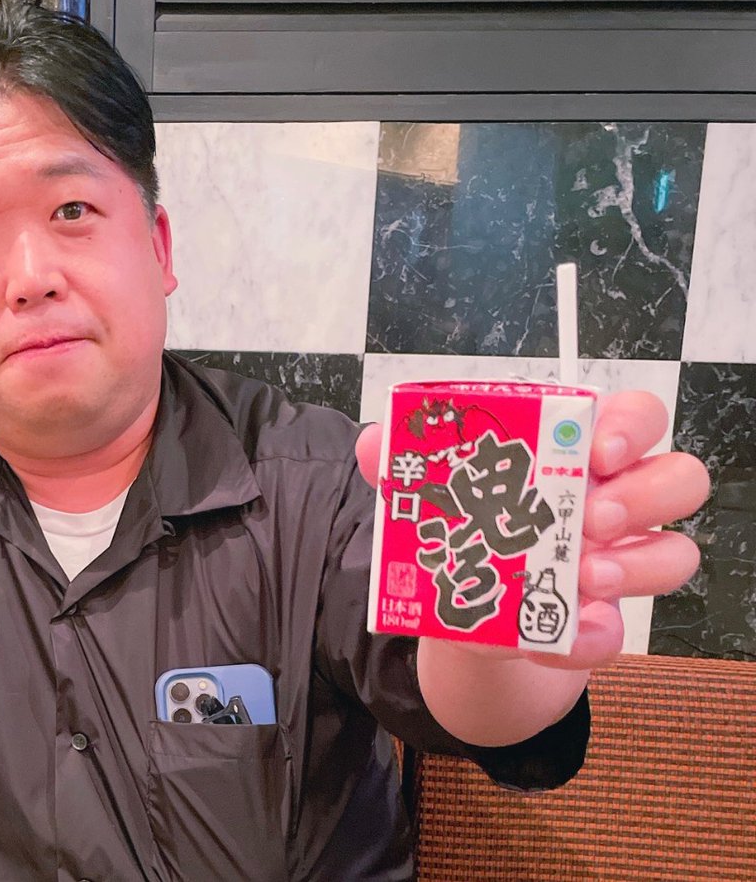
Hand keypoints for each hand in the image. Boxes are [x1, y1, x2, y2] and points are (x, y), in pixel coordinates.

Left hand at [356, 390, 708, 672]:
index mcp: (574, 456)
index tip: (596, 452)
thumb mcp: (431, 500)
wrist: (465, 625)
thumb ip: (403, 467)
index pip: (635, 417)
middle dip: (644, 494)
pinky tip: (557, 635)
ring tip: (582, 576)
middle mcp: (612, 502)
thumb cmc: (467, 535)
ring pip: (677, 551)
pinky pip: (621, 631)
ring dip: (637, 564)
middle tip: (589, 518)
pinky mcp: (605, 624)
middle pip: (679, 477)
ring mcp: (618, 563)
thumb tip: (376, 443)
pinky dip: (591, 637)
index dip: (630, 426)